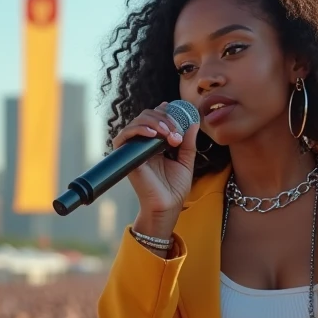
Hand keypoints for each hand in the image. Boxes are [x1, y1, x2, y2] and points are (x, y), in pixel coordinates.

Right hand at [112, 103, 200, 226]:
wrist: (167, 206)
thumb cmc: (174, 188)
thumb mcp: (186, 161)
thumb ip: (188, 142)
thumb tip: (193, 122)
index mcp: (155, 144)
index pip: (155, 118)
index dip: (164, 111)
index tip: (177, 112)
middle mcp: (143, 144)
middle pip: (146, 116)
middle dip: (163, 118)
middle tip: (176, 130)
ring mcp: (134, 150)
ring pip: (136, 121)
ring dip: (154, 122)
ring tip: (168, 133)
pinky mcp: (127, 157)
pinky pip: (124, 136)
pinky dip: (137, 129)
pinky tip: (152, 134)